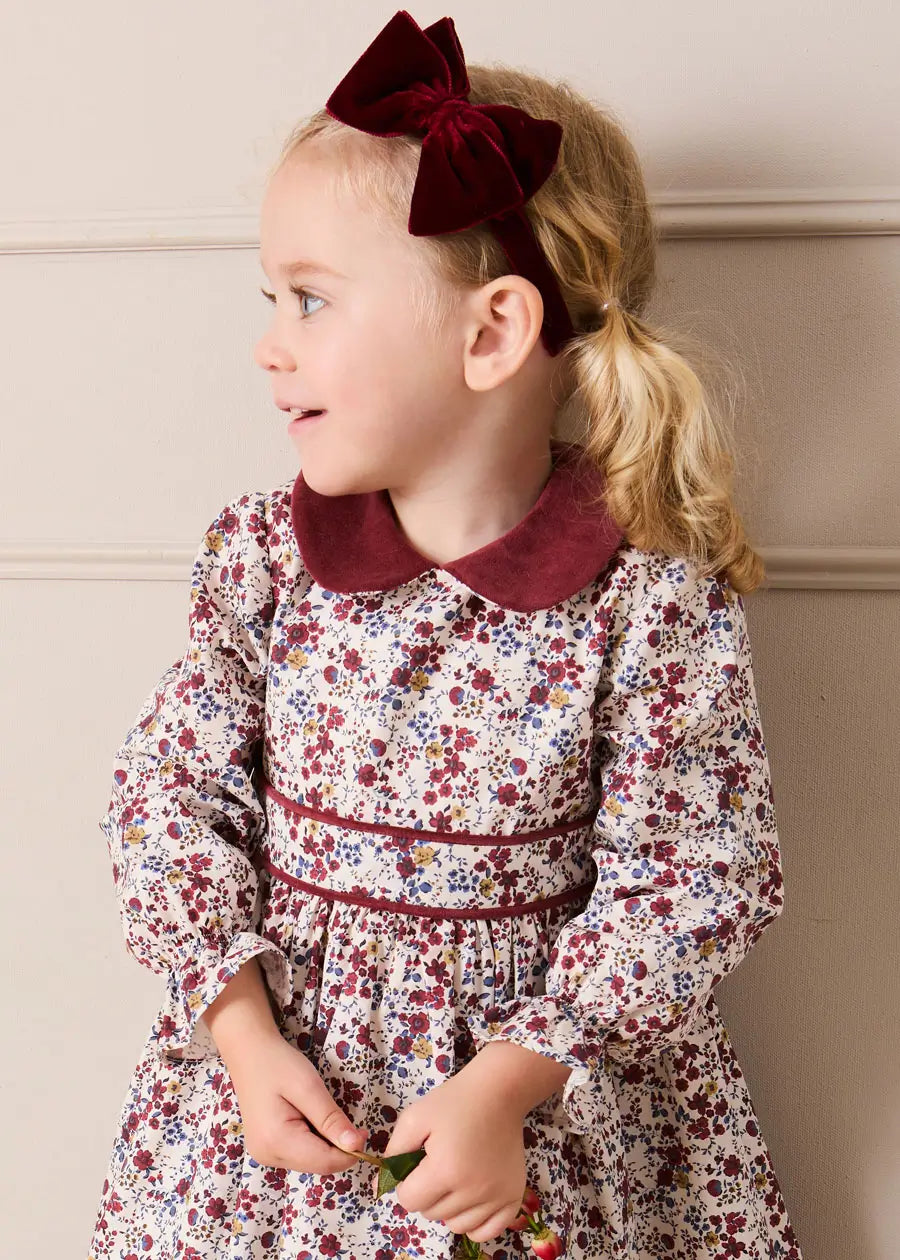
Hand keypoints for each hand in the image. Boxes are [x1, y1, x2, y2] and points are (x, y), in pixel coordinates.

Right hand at [226, 1029, 369, 1174]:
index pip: (324, 1162)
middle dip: (338, 1148)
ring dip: (326, 1144)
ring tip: (321, 1113)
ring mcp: (264, 1155)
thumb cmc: (278, 1064)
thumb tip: (356, 1146)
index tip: (365, 1133)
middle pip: (317, 1165)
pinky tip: (309, 1118)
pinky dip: (313, 1142)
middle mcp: (267, 1156)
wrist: (249, 1052)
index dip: (350, 1153)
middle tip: (345, 1118)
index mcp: (276, 1141)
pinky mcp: (266, 1149)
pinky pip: (299, 1155)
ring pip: (310, 1162)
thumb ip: (331, 1119)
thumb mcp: (309, 1087)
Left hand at [377, 1071, 526, 1243]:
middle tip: (438, 1163)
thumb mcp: (415, 1118)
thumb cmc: (454, 1102)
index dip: (407, 1182)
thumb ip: (393, 1153)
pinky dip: (474, 1222)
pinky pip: (486, 1231)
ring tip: (455, 1178)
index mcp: (445, 1170)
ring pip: (456, 1225)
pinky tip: (471, 1200)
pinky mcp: (513, 1197)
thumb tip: (378, 1186)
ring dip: (448, 1208)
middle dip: (428, 1192)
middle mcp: (472, 1190)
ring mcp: (496, 1196)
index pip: (409, 1201)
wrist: (498, 1092)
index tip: (417, 1163)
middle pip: (432, 1213)